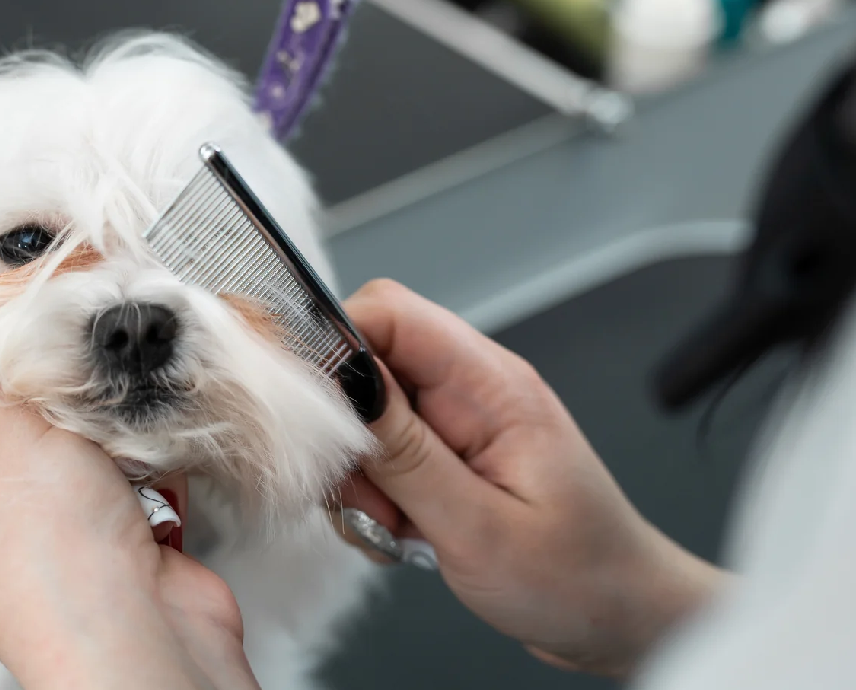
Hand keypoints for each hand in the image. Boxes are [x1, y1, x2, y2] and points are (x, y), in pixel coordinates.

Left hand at [0, 316, 259, 689]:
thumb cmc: (54, 567)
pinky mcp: (90, 518)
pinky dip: (123, 442)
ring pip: (52, 416)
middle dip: (30, 365)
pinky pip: (101, 449)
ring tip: (98, 424)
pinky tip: (134, 458)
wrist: (143, 640)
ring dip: (85, 407)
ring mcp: (28, 512)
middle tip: (56, 341)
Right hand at [334, 280, 724, 678]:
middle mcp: (472, 390)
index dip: (334, 344)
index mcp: (491, 385)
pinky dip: (373, 496)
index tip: (309, 410)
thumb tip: (342, 387)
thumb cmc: (579, 579)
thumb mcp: (479, 527)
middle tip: (365, 495)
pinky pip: (379, 454)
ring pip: (363, 415)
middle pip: (365, 363)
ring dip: (358, 474)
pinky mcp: (445, 455)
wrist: (623, 620)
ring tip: (394, 526)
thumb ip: (405, 455)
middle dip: (342, 430)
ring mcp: (457, 423)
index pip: (388, 312)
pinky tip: (401, 535)